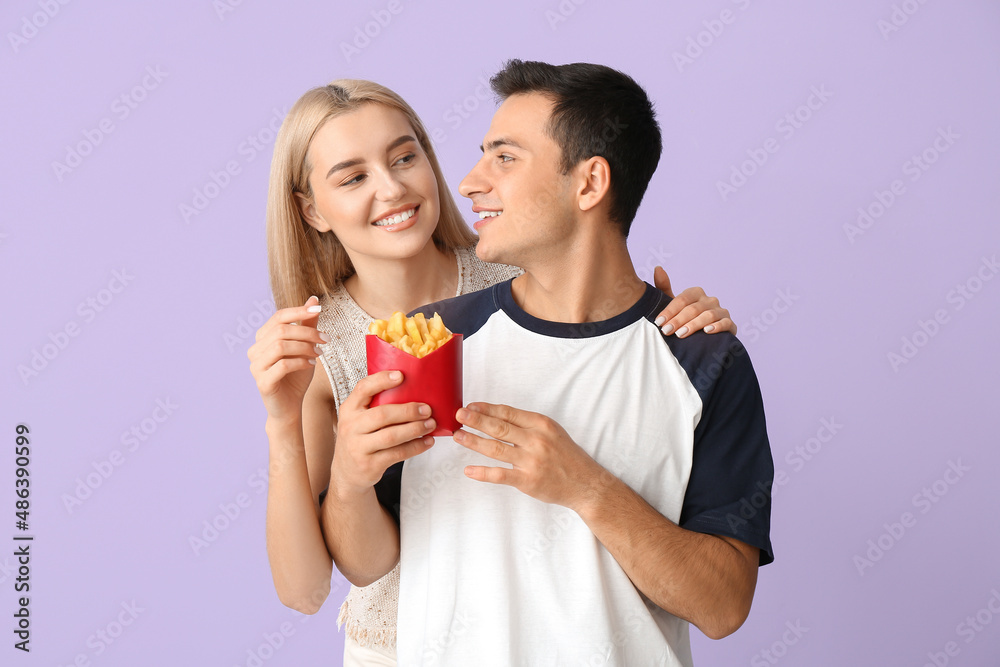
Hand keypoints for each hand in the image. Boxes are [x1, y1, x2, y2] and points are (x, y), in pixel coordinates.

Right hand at [248, 295, 326, 423]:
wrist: (291, 406)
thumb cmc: (297, 375)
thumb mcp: (305, 346)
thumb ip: (307, 324)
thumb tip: (313, 299)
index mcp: (263, 338)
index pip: (278, 317)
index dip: (298, 311)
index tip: (319, 310)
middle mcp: (255, 350)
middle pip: (280, 331)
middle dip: (307, 332)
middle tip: (325, 340)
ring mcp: (256, 367)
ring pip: (280, 346)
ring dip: (304, 347)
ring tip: (319, 353)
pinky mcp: (263, 382)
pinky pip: (282, 366)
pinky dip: (301, 362)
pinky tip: (311, 365)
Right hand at [330, 371, 436, 498]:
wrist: (347, 473)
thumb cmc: (361, 438)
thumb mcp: (359, 419)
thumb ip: (376, 405)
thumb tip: (414, 389)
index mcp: (349, 409)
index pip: (363, 388)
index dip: (382, 380)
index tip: (401, 375)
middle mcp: (350, 427)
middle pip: (382, 414)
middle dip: (408, 411)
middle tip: (427, 409)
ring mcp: (358, 447)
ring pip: (391, 436)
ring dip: (415, 429)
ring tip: (431, 424)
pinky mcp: (369, 465)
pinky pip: (397, 454)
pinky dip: (416, 447)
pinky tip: (427, 441)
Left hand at [453, 403, 602, 510]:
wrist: (585, 483)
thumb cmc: (567, 456)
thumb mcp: (552, 431)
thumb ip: (528, 425)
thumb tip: (497, 416)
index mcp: (541, 424)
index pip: (508, 412)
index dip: (487, 408)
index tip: (471, 406)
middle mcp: (536, 440)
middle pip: (499, 427)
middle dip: (476, 420)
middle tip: (459, 415)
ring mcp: (531, 461)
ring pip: (496, 449)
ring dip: (474, 442)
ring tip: (459, 436)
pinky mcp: (528, 481)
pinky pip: (500, 475)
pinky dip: (483, 473)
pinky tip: (469, 470)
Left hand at [653, 266, 736, 336]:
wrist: (703, 337)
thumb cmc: (685, 319)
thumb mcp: (674, 305)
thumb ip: (664, 288)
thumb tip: (657, 268)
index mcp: (696, 293)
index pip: (682, 299)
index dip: (670, 310)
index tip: (659, 321)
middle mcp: (710, 300)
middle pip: (693, 308)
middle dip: (678, 320)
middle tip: (666, 331)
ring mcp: (721, 311)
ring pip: (708, 315)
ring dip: (693, 325)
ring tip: (680, 334)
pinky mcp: (730, 324)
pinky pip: (726, 323)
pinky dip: (717, 326)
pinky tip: (707, 331)